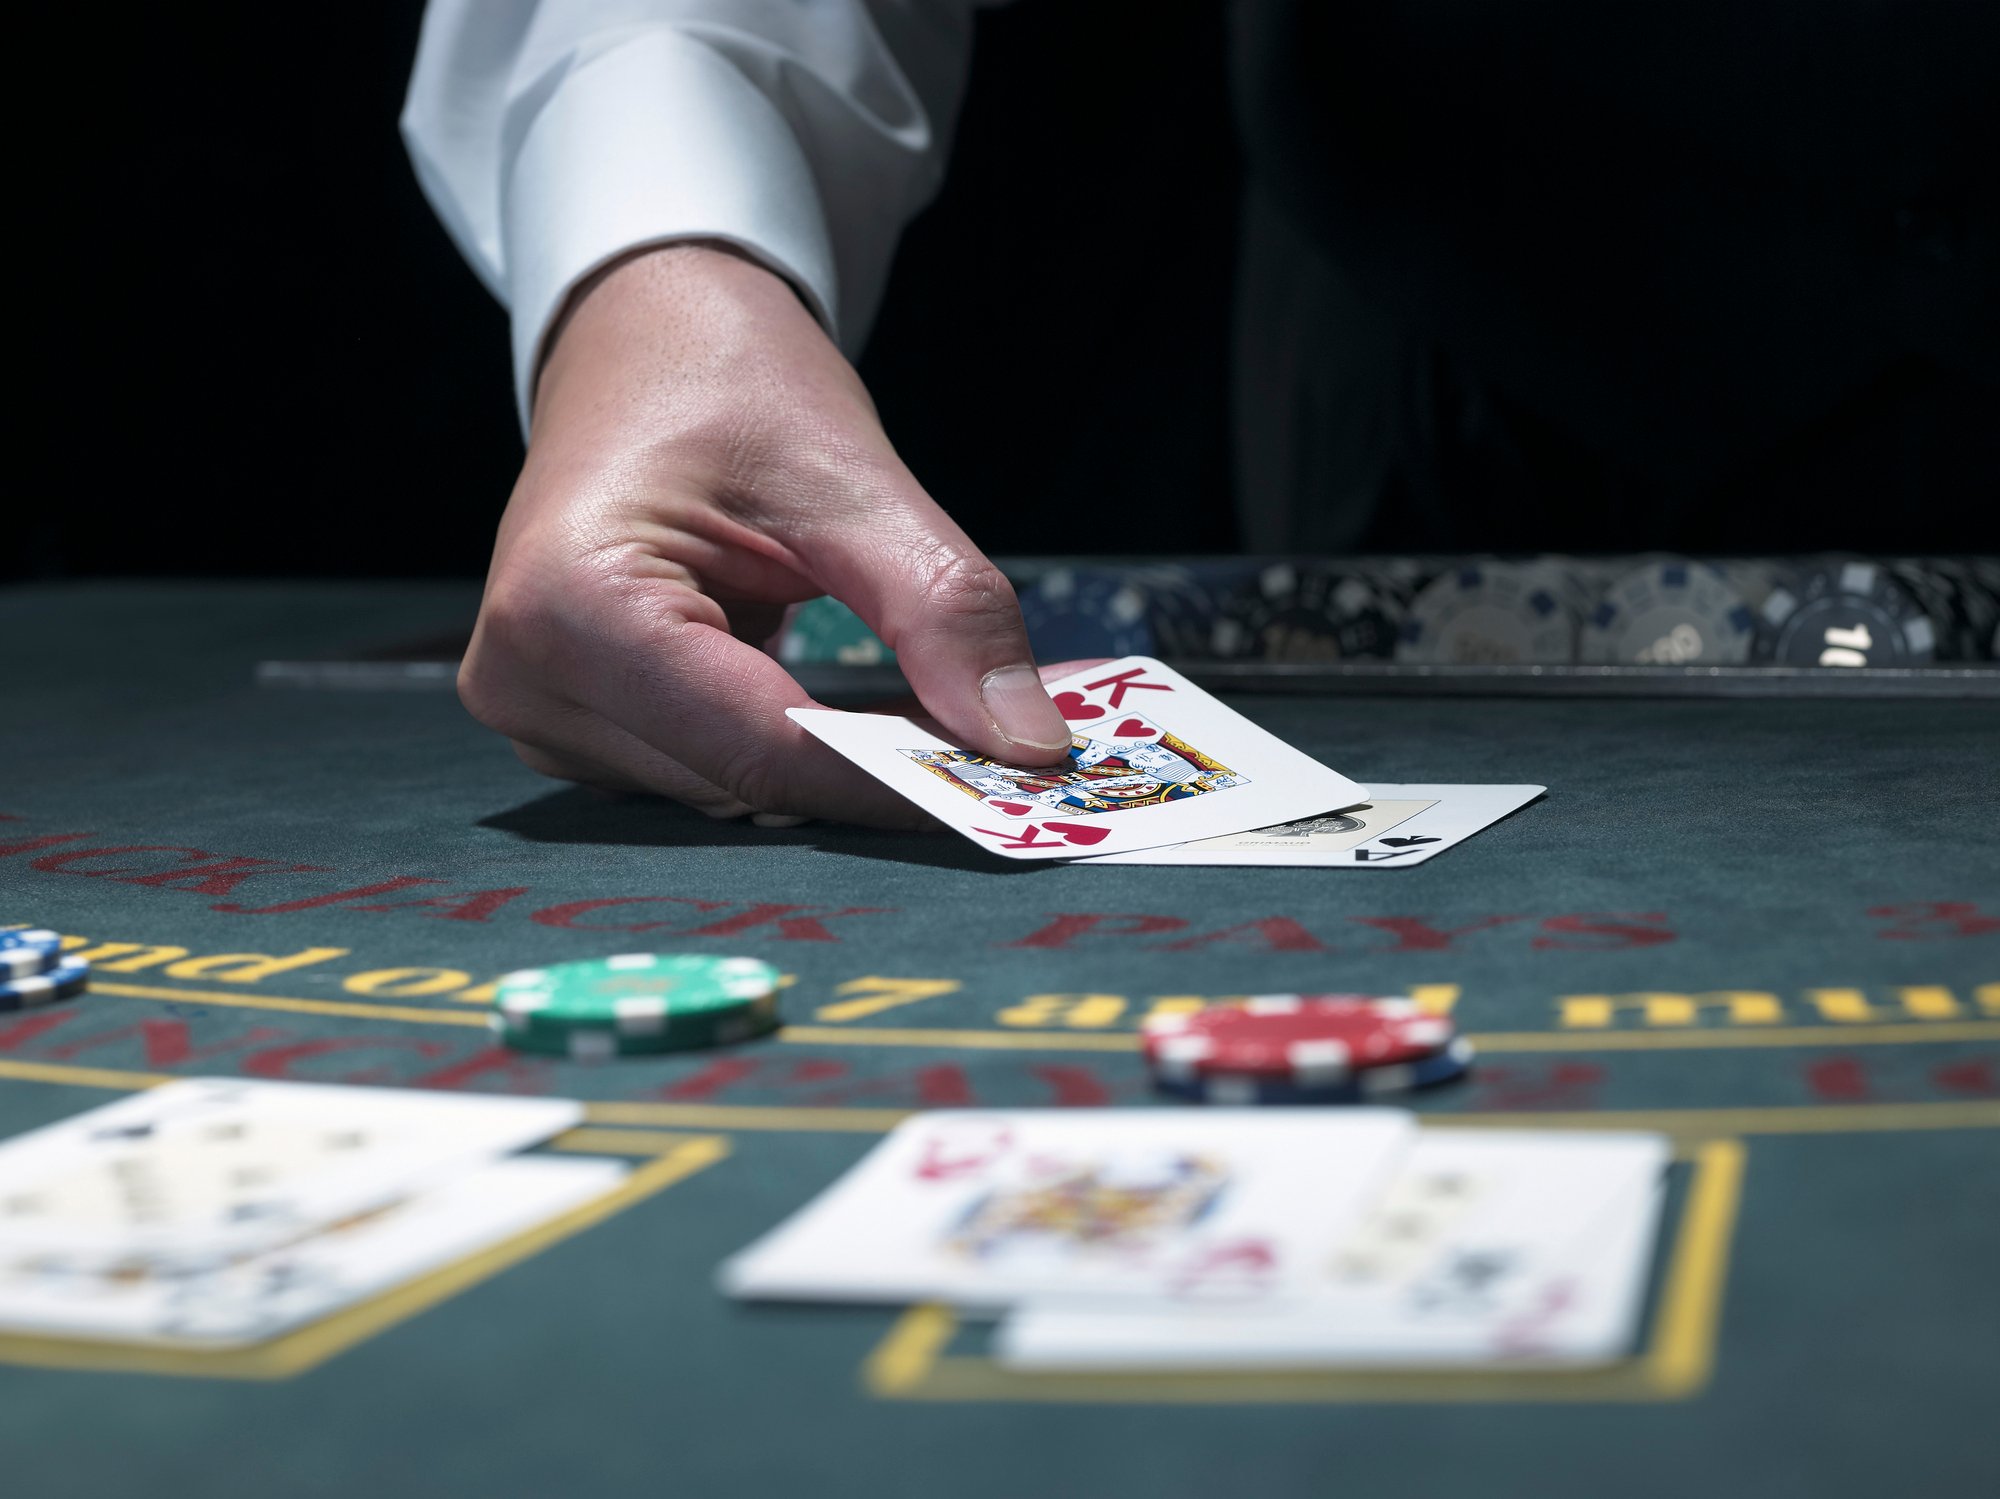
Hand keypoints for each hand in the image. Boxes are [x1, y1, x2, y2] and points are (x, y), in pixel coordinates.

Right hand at [457, 242, 1072, 826]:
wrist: (643, 336)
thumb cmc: (726, 380)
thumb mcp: (852, 481)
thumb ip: (942, 613)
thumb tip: (1026, 742)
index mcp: (572, 607)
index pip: (763, 752)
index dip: (896, 780)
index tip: (1014, 786)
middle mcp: (523, 680)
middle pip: (742, 785)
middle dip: (871, 769)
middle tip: (995, 739)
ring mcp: (535, 712)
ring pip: (729, 794)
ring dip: (828, 763)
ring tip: (909, 698)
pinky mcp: (567, 726)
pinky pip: (704, 773)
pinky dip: (786, 748)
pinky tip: (835, 702)